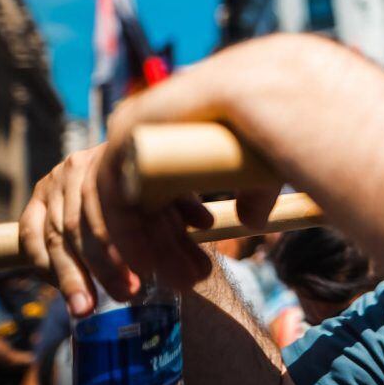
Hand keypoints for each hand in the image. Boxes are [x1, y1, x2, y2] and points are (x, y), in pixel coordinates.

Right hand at [19, 143, 213, 315]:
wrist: (122, 162)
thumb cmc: (152, 182)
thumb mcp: (171, 189)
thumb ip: (185, 207)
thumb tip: (205, 223)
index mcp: (114, 157)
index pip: (113, 203)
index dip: (127, 241)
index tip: (146, 271)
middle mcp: (78, 167)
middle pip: (82, 223)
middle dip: (103, 266)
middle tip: (127, 295)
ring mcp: (52, 184)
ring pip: (53, 236)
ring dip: (71, 276)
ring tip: (86, 309)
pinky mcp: (34, 202)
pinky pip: (30, 238)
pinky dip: (45, 266)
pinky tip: (66, 291)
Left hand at [89, 34, 345, 300]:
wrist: (268, 94)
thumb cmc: (273, 127)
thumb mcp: (258, 175)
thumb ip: (252, 196)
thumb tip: (251, 220)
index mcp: (173, 139)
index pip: (154, 201)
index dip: (164, 242)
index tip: (181, 275)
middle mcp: (145, 136)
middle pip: (132, 209)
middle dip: (145, 255)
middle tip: (156, 290)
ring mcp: (129, 135)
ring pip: (115, 210)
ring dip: (128, 255)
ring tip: (146, 288)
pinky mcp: (121, 140)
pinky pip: (110, 201)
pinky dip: (124, 239)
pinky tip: (145, 267)